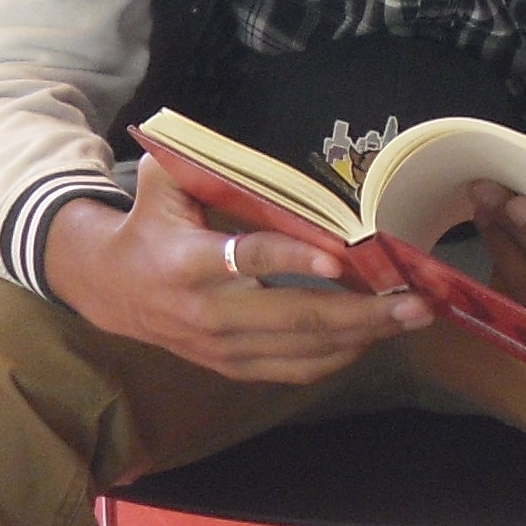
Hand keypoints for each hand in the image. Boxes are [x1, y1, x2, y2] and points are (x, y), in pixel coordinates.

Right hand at [44, 162, 426, 383]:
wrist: (110, 288)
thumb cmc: (150, 224)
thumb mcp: (166, 182)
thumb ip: (210, 167)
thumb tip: (268, 155)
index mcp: (188, 261)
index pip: (248, 260)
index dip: (294, 260)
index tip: (341, 261)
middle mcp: (208, 312)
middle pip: (296, 318)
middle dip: (363, 313)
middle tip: (416, 303)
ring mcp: (222, 348)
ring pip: (305, 350)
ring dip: (364, 336)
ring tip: (411, 318)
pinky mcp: (233, 367)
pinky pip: (296, 370)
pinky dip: (340, 355)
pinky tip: (374, 335)